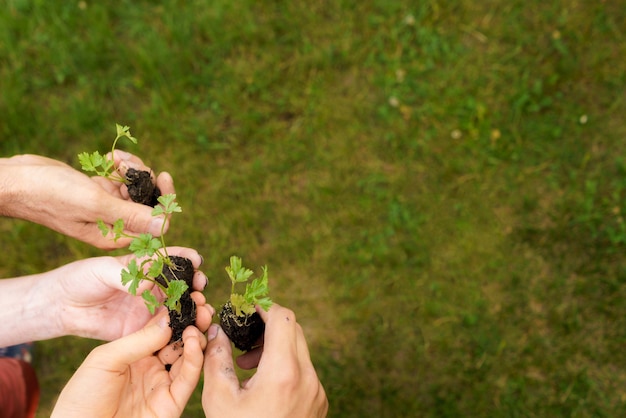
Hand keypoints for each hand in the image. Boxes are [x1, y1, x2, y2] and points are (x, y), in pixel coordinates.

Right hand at [0, 152, 173, 248]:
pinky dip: (120, 166)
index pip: (155, 224)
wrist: (16, 180)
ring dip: (132, 169)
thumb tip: (164, 227)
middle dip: (145, 179)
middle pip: (149, 203)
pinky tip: (110, 158)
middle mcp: (114, 223)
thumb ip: (130, 215)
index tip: (163, 176)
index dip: (164, 201)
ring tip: (116, 159)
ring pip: (136, 187)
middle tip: (128, 165)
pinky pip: (121, 179)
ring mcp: (106, 206)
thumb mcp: (94, 204)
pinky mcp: (99, 191)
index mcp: (114, 235)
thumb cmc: (50, 194)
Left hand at [0, 247, 211, 345]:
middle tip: (201, 288)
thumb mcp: (102, 269)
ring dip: (192, 309)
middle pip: (181, 286)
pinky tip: (189, 330)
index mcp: (144, 267)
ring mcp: (147, 310)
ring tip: (202, 310)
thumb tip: (148, 283)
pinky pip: (163, 332)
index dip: (186, 259)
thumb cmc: (80, 279)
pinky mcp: (141, 332)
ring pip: (177, 309)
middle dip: (195, 285)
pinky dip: (179, 331)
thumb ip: (127, 274)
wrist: (61, 307)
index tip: (197, 261)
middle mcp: (151, 288)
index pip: (171, 260)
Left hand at [51, 311, 206, 417]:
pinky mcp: (171, 402)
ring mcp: (163, 384)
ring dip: (197, 335)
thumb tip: (170, 318)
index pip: (161, 327)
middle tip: (202, 304)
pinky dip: (194, 358)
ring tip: (200, 317)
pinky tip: (193, 339)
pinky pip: (188, 378)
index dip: (175, 311)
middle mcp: (152, 367)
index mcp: (135, 353)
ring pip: (189, 356)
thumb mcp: (106, 359)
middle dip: (192, 320)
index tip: (188, 293)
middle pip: (180, 340)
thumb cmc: (81, 397)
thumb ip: (139, 339)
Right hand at [202, 303, 327, 417]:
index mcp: (283, 372)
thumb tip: (217, 331)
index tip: (246, 310)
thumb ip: (217, 358)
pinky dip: (285, 365)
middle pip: (294, 329)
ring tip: (248, 365)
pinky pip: (305, 370)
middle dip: (268, 326)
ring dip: (276, 346)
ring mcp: (317, 391)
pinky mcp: (319, 401)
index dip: (264, 307)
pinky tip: (263, 383)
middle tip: (243, 338)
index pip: (283, 317)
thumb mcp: (219, 398)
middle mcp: (307, 377)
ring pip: (300, 349)